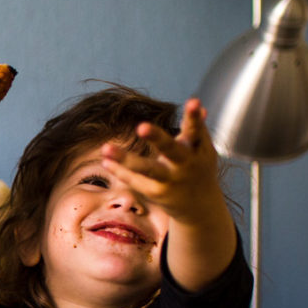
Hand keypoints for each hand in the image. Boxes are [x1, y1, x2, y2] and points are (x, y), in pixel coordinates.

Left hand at [98, 98, 221, 218]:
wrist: (199, 206)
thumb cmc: (198, 168)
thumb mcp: (202, 149)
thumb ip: (196, 129)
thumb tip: (198, 105)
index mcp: (198, 149)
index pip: (195, 130)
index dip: (194, 117)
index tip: (194, 101)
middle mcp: (185, 164)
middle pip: (171, 150)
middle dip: (158, 138)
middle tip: (142, 127)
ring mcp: (170, 179)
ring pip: (148, 169)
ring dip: (126, 159)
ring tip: (106, 148)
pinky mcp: (157, 193)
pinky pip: (136, 180)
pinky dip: (120, 171)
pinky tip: (106, 161)